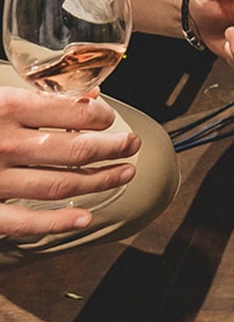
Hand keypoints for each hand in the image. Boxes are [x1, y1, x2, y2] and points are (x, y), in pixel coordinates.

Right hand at [0, 88, 137, 237]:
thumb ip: (31, 98)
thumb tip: (87, 98)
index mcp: (3, 108)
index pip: (70, 111)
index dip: (102, 117)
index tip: (113, 120)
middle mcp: (1, 144)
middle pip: (74, 149)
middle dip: (113, 148)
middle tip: (133, 146)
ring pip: (61, 185)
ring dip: (100, 180)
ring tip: (123, 174)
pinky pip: (24, 223)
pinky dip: (58, 223)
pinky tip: (85, 219)